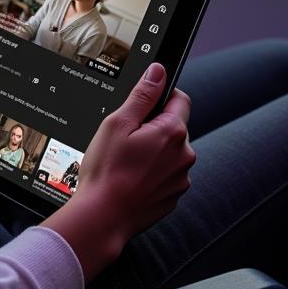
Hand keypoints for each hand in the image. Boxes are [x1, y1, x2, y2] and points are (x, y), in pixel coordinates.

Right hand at [42, 63, 195, 280]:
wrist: (103, 217)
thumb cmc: (106, 170)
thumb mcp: (118, 123)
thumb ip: (142, 95)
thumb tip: (158, 71)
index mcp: (173, 132)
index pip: (179, 98)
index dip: (159, 96)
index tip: (141, 105)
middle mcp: (184, 155)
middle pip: (173, 126)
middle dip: (152, 126)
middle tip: (124, 138)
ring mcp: (180, 179)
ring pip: (169, 152)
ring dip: (152, 151)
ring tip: (124, 161)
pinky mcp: (172, 197)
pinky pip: (165, 174)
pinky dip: (151, 173)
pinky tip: (128, 178)